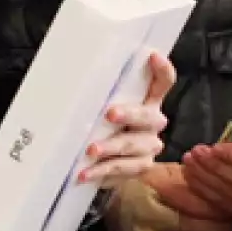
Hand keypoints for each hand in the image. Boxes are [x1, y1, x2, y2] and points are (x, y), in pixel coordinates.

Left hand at [80, 52, 177, 184]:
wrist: (103, 164)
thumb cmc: (101, 125)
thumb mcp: (101, 106)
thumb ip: (99, 95)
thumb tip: (68, 77)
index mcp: (147, 101)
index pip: (163, 82)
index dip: (162, 70)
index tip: (152, 57)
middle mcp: (153, 122)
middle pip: (148, 115)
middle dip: (129, 114)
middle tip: (110, 114)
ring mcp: (149, 146)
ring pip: (134, 145)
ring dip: (111, 148)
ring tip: (91, 151)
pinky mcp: (140, 167)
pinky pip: (123, 169)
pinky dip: (102, 171)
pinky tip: (84, 173)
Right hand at [107, 165, 231, 230]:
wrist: (105, 205)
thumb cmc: (136, 183)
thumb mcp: (161, 172)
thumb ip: (189, 180)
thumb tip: (222, 190)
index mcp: (150, 191)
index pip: (192, 202)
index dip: (217, 205)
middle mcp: (146, 218)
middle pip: (193, 226)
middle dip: (220, 225)